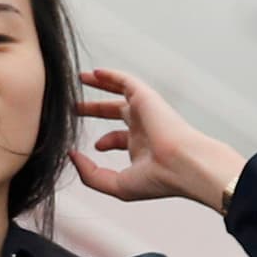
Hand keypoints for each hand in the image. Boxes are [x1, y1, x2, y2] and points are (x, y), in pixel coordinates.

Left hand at [67, 68, 247, 212]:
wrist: (183, 165)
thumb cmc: (158, 179)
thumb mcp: (117, 184)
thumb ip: (90, 174)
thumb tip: (72, 157)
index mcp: (141, 147)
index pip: (118, 139)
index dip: (102, 142)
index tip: (90, 148)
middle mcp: (144, 127)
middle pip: (116, 112)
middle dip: (95, 109)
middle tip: (74, 107)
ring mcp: (145, 111)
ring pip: (121, 91)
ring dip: (101, 84)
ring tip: (80, 78)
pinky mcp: (146, 98)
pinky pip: (126, 80)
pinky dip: (110, 75)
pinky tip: (94, 73)